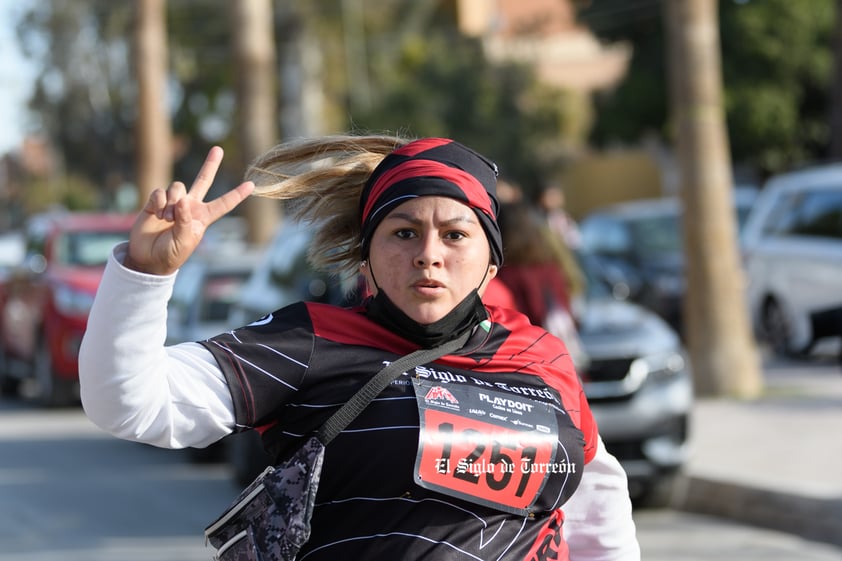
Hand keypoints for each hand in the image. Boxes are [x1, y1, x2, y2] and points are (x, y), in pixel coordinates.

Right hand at [125, 146, 254, 274]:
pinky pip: (160, 191)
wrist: (147, 258)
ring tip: (166, 219)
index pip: (224, 204)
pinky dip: (159, 202)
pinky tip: (157, 214)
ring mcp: (173, 202)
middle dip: (210, 165)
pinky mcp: (156, 201)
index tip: (252, 184)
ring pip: (178, 187)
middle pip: (203, 180)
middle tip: (218, 149)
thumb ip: (185, 221)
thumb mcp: (184, 241)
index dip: (237, 194)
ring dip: (172, 202)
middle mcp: (190, 206)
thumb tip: (183, 200)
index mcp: (203, 217)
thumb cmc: (170, 253)